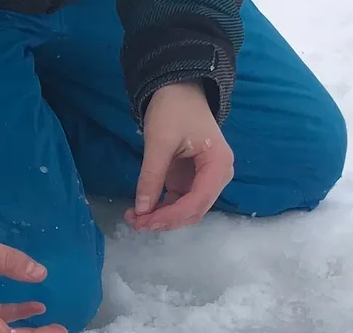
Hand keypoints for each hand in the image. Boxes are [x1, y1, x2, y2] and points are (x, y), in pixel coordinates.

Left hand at [126, 81, 234, 231]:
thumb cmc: (174, 109)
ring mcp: (204, 179)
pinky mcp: (190, 180)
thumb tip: (141, 210)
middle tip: (136, 223)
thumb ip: (151, 176)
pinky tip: (141, 210)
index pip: (198, 200)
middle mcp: (217, 176)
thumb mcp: (159, 141)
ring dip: (162, 218)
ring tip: (134, 218)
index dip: (172, 216)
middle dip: (166, 220)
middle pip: (194, 210)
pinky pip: (178, 202)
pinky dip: (161, 209)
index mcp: (218, 164)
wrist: (178, 89)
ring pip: (186, 211)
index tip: (146, 221)